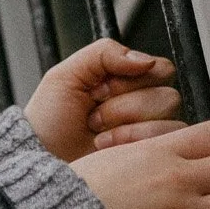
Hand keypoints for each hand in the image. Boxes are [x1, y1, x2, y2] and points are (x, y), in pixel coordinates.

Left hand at [28, 38, 182, 161]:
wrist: (42, 155)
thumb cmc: (50, 118)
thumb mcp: (66, 74)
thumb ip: (105, 53)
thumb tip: (146, 60)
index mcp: (128, 79)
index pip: (160, 68)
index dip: (128, 80)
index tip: (96, 90)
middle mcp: (144, 102)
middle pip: (167, 94)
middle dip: (122, 105)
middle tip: (92, 113)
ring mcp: (150, 128)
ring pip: (167, 118)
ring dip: (123, 122)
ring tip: (96, 130)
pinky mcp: (151, 151)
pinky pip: (166, 138)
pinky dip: (130, 139)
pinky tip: (105, 144)